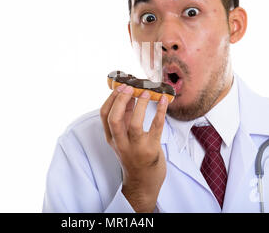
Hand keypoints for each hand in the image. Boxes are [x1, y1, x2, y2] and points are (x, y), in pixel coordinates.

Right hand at [100, 83, 168, 211]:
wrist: (143, 183)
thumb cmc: (135, 156)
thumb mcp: (125, 137)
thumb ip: (126, 118)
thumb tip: (130, 94)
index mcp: (111, 138)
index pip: (104, 115)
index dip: (112, 98)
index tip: (121, 85)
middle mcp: (120, 143)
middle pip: (114, 118)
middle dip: (121, 100)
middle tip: (131, 87)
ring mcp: (135, 148)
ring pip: (134, 124)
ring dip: (141, 105)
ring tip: (147, 92)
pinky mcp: (151, 150)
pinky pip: (156, 128)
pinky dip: (160, 112)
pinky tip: (164, 101)